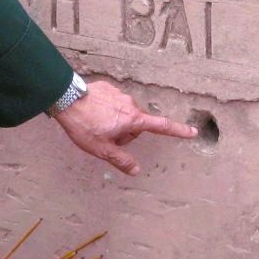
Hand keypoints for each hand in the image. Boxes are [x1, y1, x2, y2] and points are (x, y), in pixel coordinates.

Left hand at [52, 79, 197, 175]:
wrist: (66, 99)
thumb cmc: (84, 125)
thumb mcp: (102, 149)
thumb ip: (121, 160)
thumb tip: (136, 170)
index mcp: (133, 120)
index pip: (161, 127)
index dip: (178, 131)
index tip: (192, 132)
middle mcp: (130, 105)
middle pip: (135, 124)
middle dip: (124, 132)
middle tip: (105, 137)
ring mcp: (119, 94)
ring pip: (123, 114)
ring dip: (114, 121)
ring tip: (94, 125)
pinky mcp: (108, 88)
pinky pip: (112, 103)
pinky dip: (105, 110)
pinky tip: (91, 113)